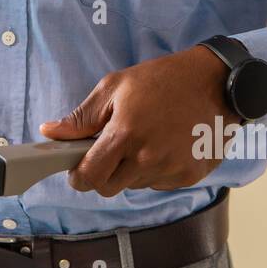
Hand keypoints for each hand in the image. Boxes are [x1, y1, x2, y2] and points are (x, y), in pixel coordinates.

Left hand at [39, 46, 240, 195]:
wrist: (217, 82)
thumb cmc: (163, 78)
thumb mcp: (115, 87)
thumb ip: (82, 117)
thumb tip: (50, 132)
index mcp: (126, 134)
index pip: (90, 177)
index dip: (78, 176)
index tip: (77, 169)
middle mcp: (149, 157)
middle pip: (109, 188)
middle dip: (103, 174)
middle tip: (110, 150)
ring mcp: (172, 169)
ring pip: (135, 186)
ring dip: (131, 170)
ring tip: (145, 138)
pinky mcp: (190, 176)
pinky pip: (160, 183)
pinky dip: (155, 170)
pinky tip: (165, 144)